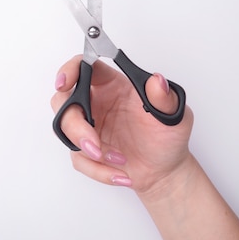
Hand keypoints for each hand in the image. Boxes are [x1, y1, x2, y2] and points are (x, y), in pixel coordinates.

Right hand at [51, 55, 193, 192]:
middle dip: (73, 123)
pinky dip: (99, 169)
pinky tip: (120, 172)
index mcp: (113, 86)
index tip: (64, 82)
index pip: (84, 66)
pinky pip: (78, 158)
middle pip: (63, 100)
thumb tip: (157, 81)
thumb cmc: (168, 139)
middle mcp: (96, 103)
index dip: (69, 70)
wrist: (165, 172)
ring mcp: (88, 126)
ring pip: (65, 130)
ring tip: (116, 158)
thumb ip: (165, 98)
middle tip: (92, 142)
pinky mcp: (85, 150)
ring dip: (86, 148)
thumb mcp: (175, 117)